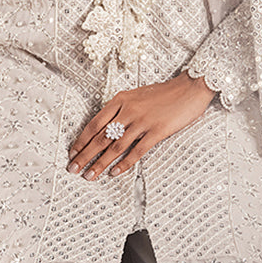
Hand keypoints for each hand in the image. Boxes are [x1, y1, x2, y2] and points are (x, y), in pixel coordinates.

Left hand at [67, 72, 215, 180]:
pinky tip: (115, 172)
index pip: (94, 123)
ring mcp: (142, 121)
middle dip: (85, 155)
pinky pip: (137, 150)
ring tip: (90, 174)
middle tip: (73, 168)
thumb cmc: (163, 93)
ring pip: (115, 146)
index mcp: (120, 100)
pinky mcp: (157, 131)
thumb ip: (121, 109)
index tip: (72, 152)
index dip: (81, 140)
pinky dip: (124, 163)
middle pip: (101, 137)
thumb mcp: (136, 96)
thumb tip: (106, 128)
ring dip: (100, 163)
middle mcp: (128, 110)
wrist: (189, 88)